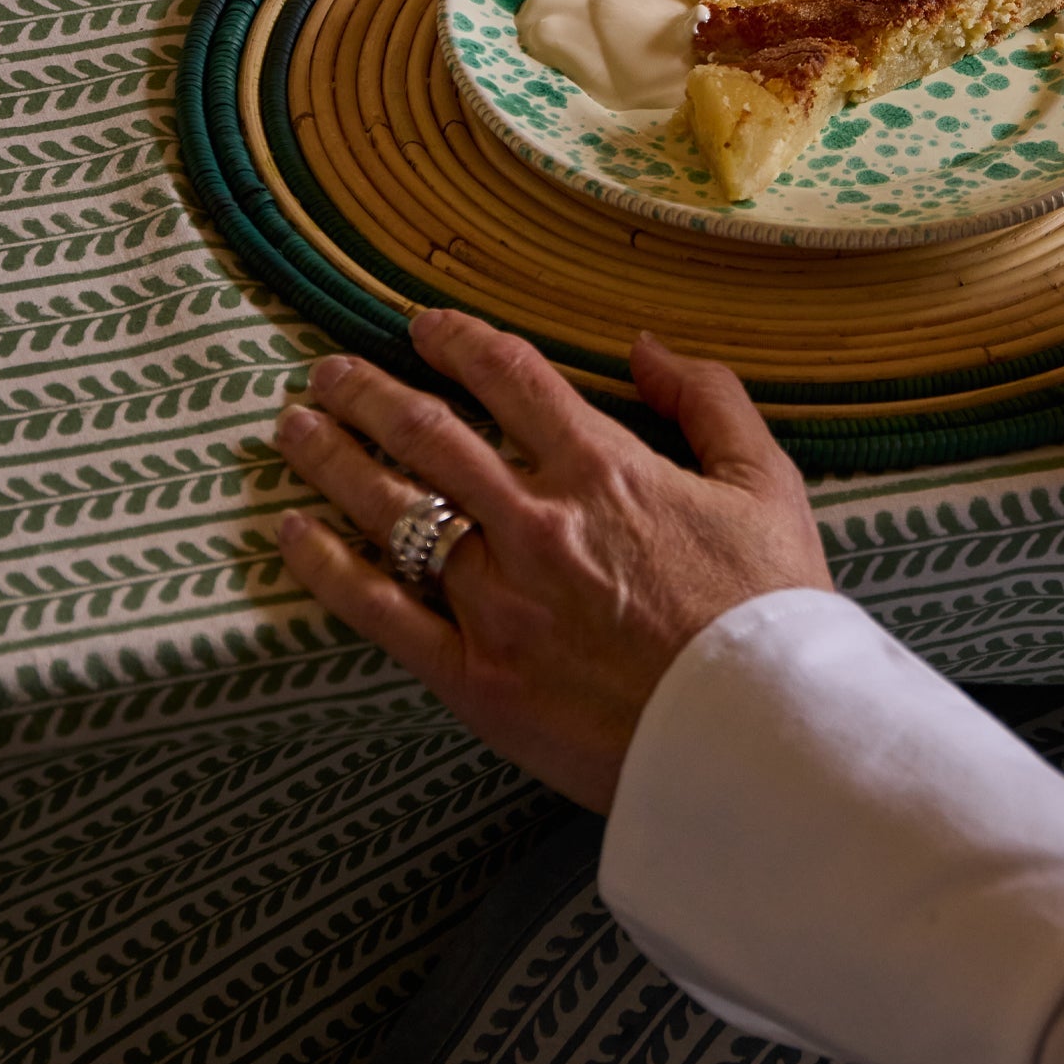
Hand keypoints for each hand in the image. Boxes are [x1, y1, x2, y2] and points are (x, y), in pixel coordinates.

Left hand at [271, 310, 830, 812]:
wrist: (760, 738)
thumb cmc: (771, 612)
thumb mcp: (767, 484)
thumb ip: (708, 400)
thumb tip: (645, 346)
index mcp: (604, 470)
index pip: (509, 378)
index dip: (457, 339)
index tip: (423, 326)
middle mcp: (536, 523)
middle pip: (426, 434)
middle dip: (367, 393)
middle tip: (327, 373)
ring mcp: (497, 602)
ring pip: (390, 512)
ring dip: (332, 461)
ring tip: (294, 431)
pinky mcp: (475, 677)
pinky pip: (379, 612)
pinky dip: (327, 567)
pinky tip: (292, 535)